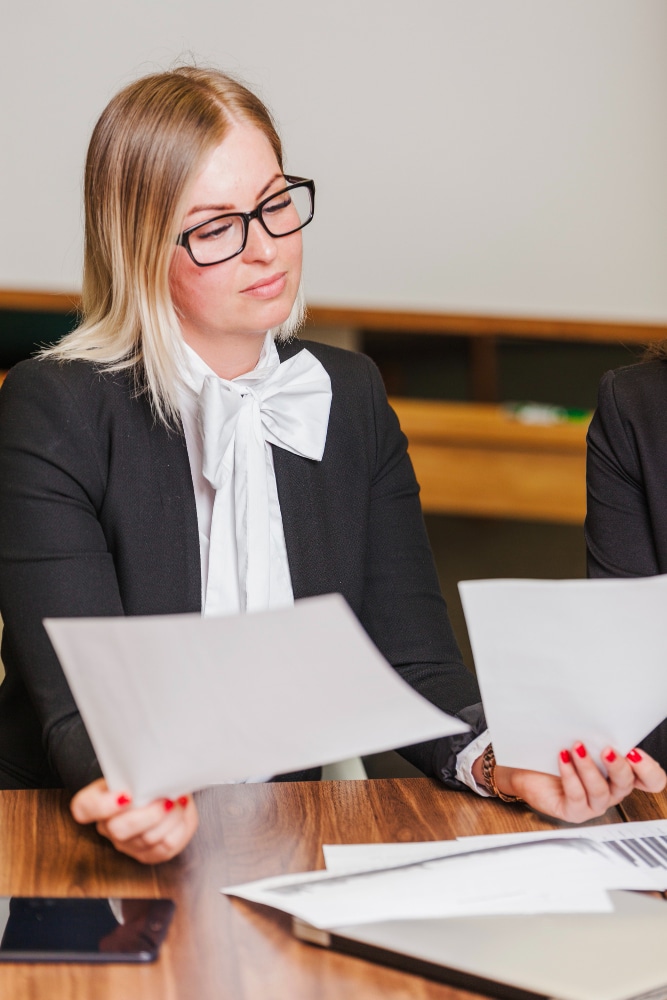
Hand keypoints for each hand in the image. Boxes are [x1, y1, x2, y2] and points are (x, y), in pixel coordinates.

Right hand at [70, 778, 198, 863]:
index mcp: (96, 801)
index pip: (84, 808)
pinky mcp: (148, 855)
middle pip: (119, 830)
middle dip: (149, 815)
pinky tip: (182, 812)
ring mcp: (127, 844)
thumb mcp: (138, 768)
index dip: (102, 805)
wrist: (162, 788)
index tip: (127, 795)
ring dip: (170, 819)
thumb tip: (156, 775)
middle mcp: (108, 826)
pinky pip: (165, 848)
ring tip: (179, 801)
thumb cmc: (146, 776)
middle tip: (167, 799)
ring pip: (147, 839)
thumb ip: (139, 772)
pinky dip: (179, 828)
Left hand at [493, 744, 665, 822]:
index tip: (634, 752)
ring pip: (601, 791)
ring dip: (589, 767)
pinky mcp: (573, 812)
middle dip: (619, 766)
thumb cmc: (556, 753)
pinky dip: (570, 775)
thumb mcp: (581, 741)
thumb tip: (601, 719)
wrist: (527, 768)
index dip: (648, 770)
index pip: (650, 780)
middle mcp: (610, 791)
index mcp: (619, 775)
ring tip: (577, 747)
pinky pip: (576, 796)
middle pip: (626, 783)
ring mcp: (593, 804)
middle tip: (608, 749)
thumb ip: (596, 736)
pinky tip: (563, 758)